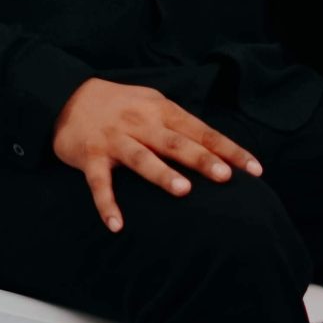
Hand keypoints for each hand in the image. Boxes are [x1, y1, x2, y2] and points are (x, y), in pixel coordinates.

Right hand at [51, 77, 262, 231]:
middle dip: (201, 159)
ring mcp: (115, 139)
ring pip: (141, 158)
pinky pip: (99, 182)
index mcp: (162, 111)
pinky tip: (117, 225)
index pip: (203, 131)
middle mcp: (141, 123)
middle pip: (176, 143)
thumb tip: (218, 151)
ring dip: (162, 174)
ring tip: (183, 191)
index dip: (229, 149)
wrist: (67, 97)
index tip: (255, 169)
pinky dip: (107, 204)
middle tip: (225, 176)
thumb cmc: (121, 106)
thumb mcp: (154, 106)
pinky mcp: (90, 156)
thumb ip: (181, 127)